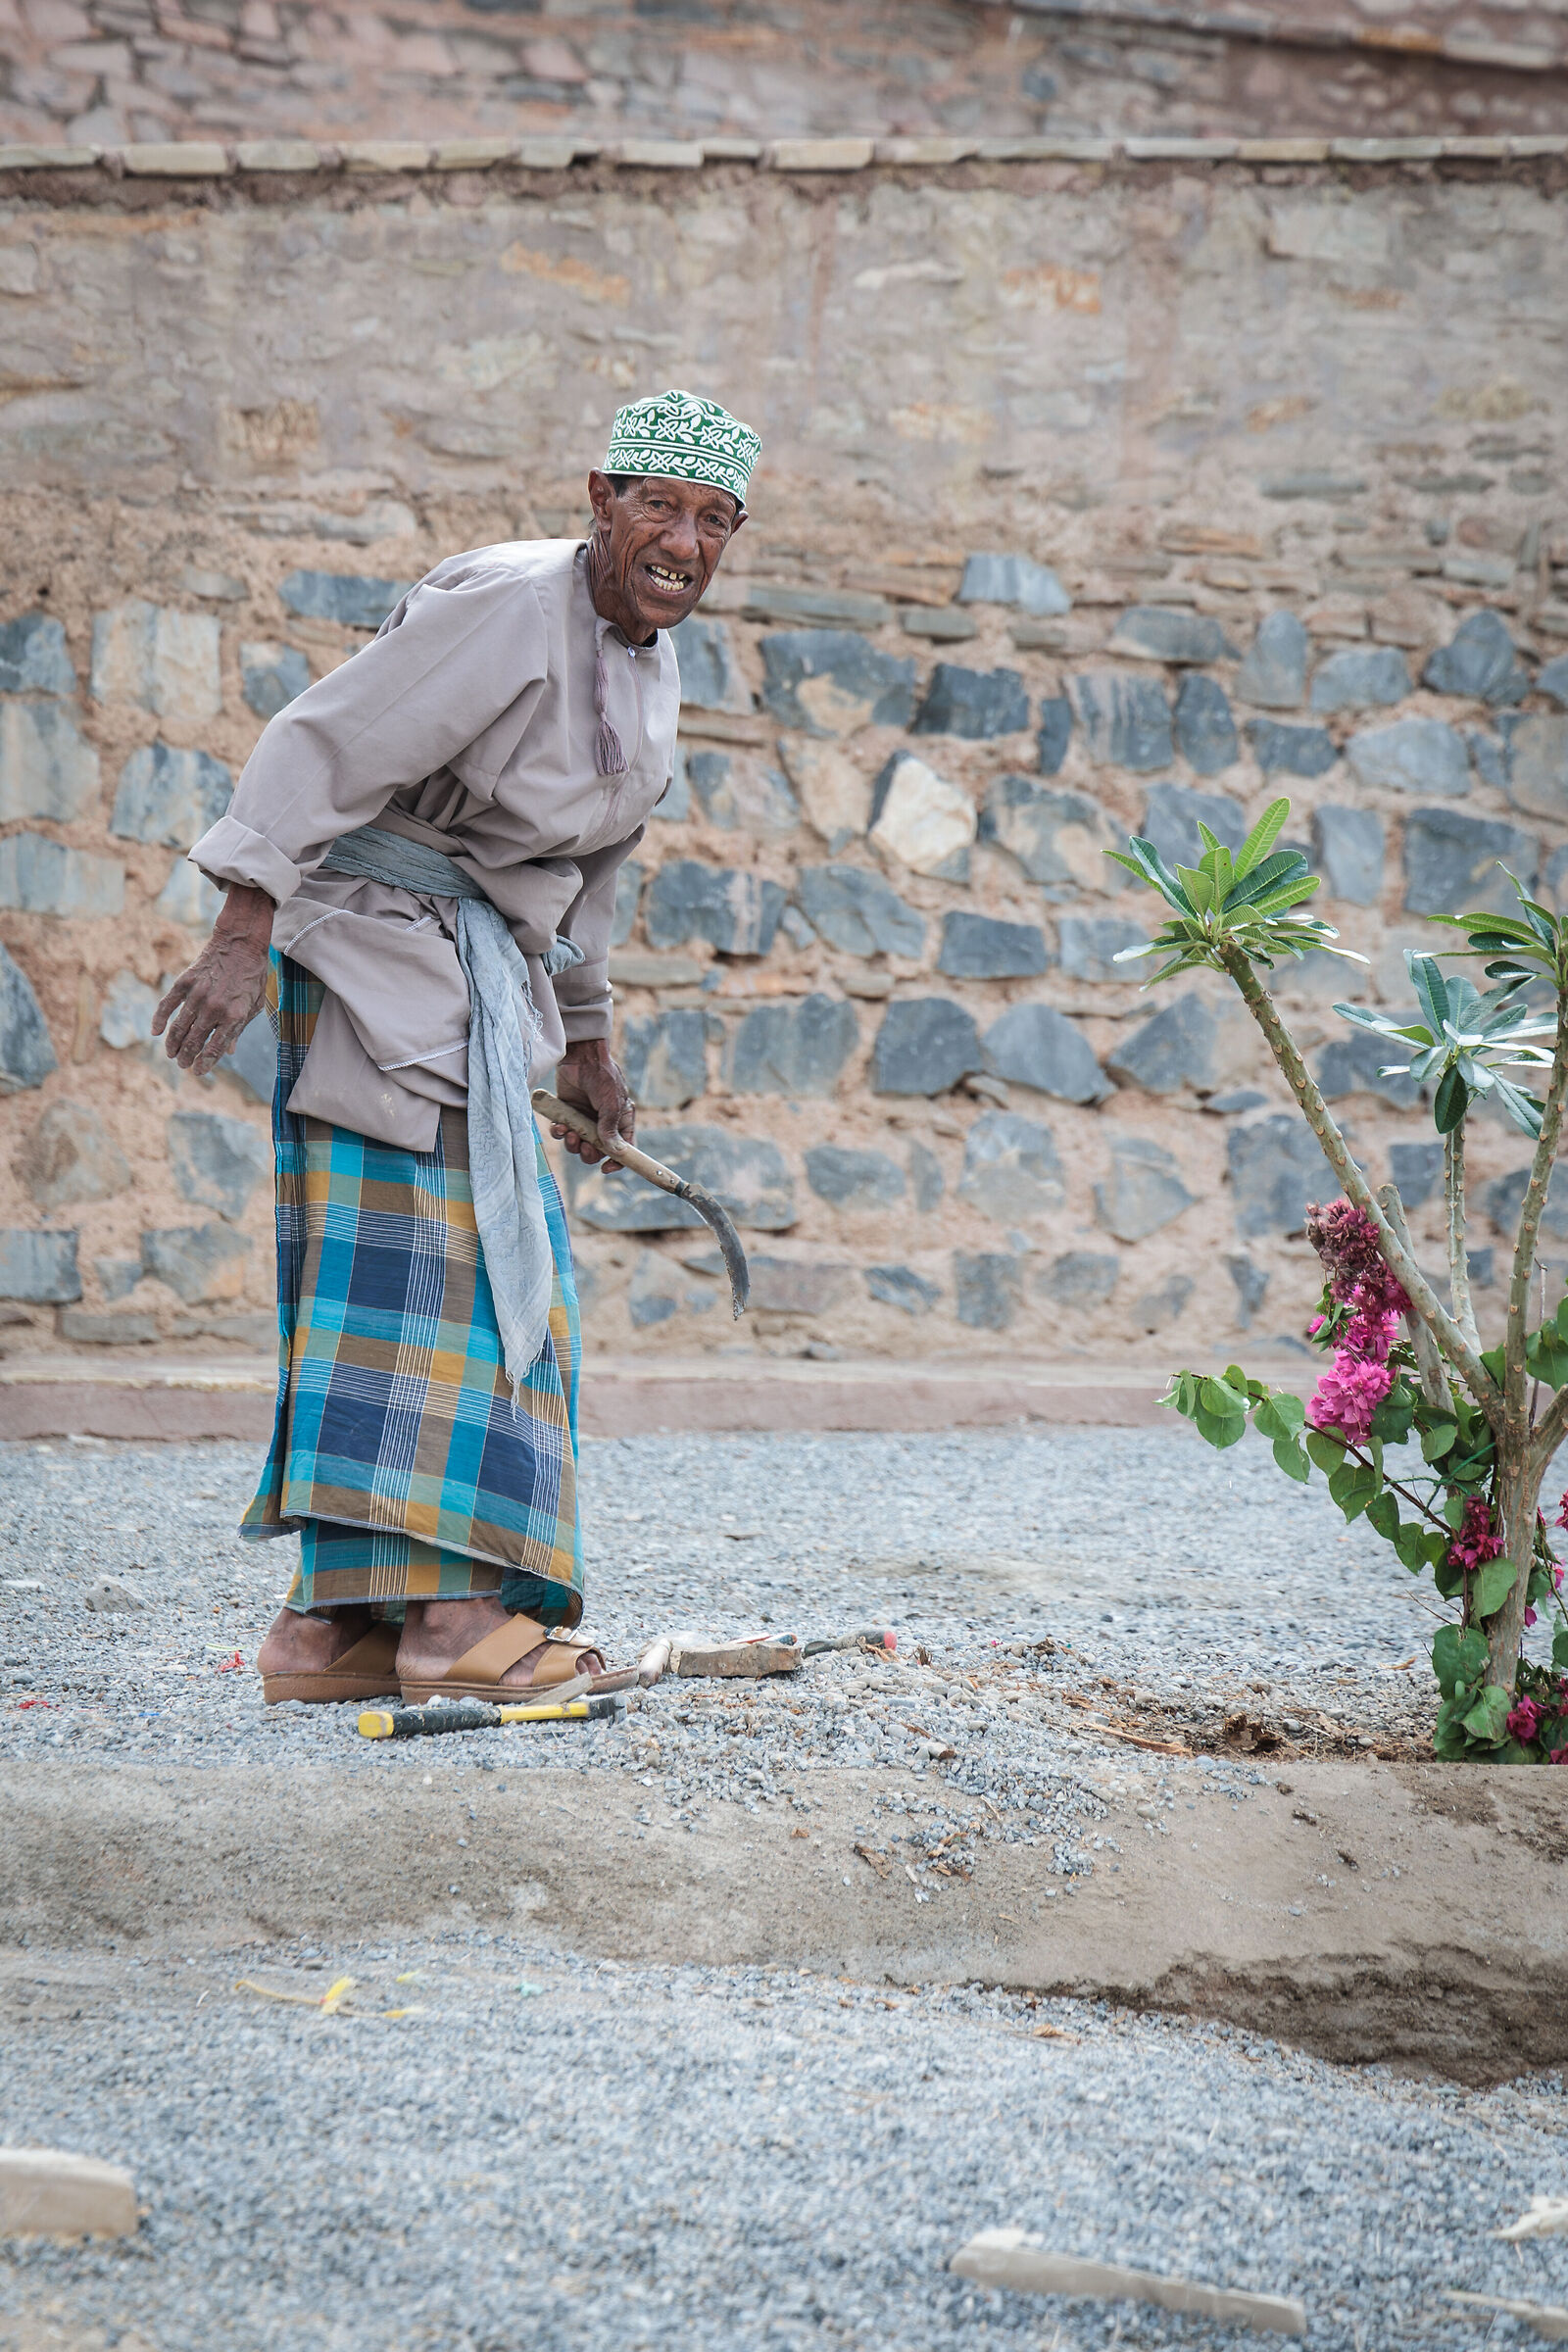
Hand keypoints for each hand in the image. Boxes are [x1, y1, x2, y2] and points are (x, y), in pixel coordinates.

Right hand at [153, 880, 273, 1076]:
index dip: (204, 1064)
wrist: (240, 944)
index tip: (198, 1071)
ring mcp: (198, 995)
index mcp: (234, 1016)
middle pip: (194, 1041)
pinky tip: (156, 1032)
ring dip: (173, 1044)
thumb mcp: (253, 1005)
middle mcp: (214, 1008)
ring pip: (179, 1027)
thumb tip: (228, 1051)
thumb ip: (239, 1028)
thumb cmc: (251, 976)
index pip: (214, 1048)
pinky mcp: (184, 982)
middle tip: (182, 1064)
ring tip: (171, 1054)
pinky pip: (167, 1005)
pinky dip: (159, 1020)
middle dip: (186, 1057)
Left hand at [551, 1037, 634, 1170]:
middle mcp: (603, 1123)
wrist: (581, 1056)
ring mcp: (585, 1119)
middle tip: (585, 1146)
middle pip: (598, 1151)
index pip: (623, 1147)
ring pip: (578, 1145)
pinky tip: (559, 1125)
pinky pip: (563, 1132)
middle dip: (590, 1153)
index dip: (617, 1161)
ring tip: (570, 1133)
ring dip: (573, 1144)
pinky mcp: (568, 1114)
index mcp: (621, 1120)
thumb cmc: (603, 1077)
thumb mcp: (611, 1103)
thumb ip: (610, 1128)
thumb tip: (612, 1151)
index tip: (606, 1168)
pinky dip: (560, 1132)